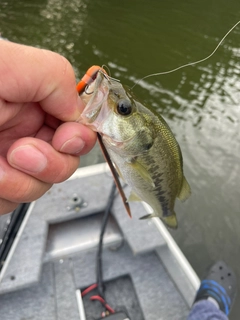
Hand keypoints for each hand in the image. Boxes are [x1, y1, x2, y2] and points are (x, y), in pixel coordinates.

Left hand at [0, 41, 95, 213]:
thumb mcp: (4, 63)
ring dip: (23, 181)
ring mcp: (9, 160)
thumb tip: (78, 110)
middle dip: (51, 162)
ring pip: (42, 184)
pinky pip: (14, 200)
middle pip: (66, 159)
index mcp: (31, 101)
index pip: (76, 123)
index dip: (79, 135)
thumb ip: (54, 76)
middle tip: (22, 153)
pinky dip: (4, 194)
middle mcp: (23, 131)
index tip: (66, 139)